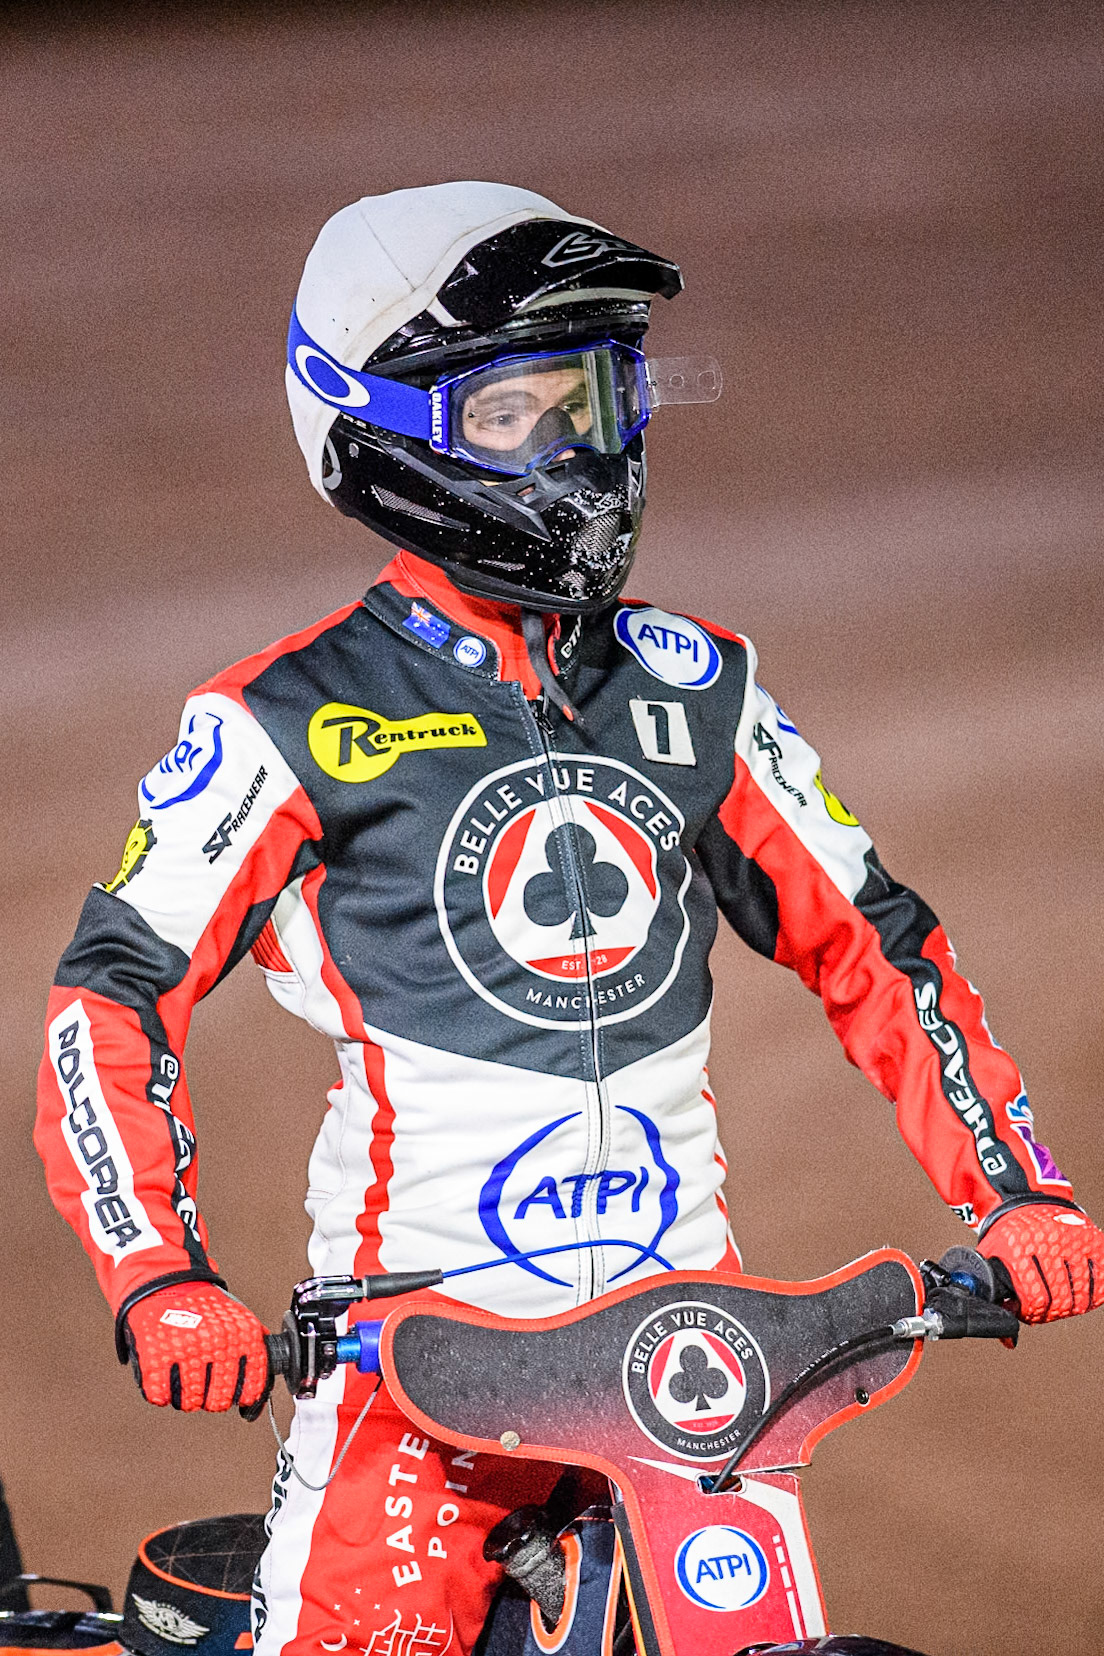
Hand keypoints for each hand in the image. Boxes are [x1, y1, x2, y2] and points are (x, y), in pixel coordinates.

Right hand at [123, 1282, 269, 1410]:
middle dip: (212, 1399)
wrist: (166, 1281)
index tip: (237, 1396)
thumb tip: (264, 1382)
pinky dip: (162, 1393)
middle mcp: (217, 1343)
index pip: (250, 1387)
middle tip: (206, 1387)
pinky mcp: (156, 1357)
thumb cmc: (203, 1304)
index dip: (243, 1397)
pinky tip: (167, 1379)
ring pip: (190, 1401)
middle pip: (219, 1400)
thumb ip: (254, 1346)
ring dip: (187, 1398)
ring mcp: (186, 1351)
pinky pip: (161, 1395)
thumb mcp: (238, 1318)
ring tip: (185, 1381)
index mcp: (242, 1335)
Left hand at [979, 1203, 1103, 1323]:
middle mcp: (1049, 1242)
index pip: (1035, 1297)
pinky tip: (1083, 1295)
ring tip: (1062, 1304)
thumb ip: (998, 1296)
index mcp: (1020, 1247)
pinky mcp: (1092, 1240)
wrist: (1026, 1199)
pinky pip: (1101, 1279)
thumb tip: (1009, 1342)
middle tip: (1047, 1311)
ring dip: (1073, 1305)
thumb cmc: (1008, 1235)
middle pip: (1061, 1298)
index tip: (1030, 1314)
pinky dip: (1094, 1293)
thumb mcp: (992, 1258)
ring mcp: (1073, 1241)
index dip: (1033, 1313)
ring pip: (1081, 1293)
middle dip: (1053, 1311)